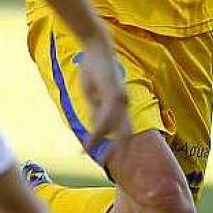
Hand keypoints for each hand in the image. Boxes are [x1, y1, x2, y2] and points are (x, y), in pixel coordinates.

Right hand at [71, 37, 132, 167]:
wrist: (97, 48)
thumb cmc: (94, 68)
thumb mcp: (93, 94)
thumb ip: (96, 110)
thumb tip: (96, 127)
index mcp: (120, 105)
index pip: (121, 130)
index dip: (116, 145)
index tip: (107, 158)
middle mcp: (124, 104)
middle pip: (124, 133)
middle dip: (117, 150)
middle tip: (108, 164)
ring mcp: (120, 100)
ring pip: (113, 128)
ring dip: (100, 141)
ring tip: (88, 151)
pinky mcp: (113, 95)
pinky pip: (106, 117)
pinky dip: (98, 130)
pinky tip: (92, 136)